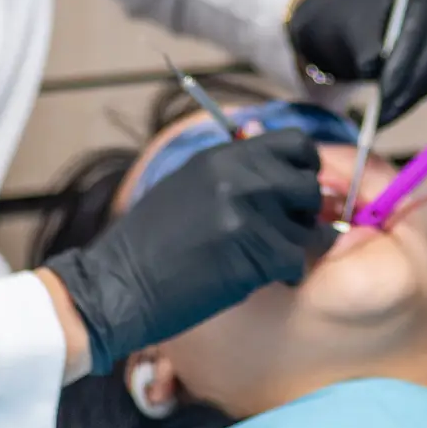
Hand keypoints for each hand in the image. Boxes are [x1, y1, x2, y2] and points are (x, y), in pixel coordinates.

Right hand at [43, 129, 328, 372]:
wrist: (116, 284)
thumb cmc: (147, 243)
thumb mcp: (187, 186)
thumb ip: (233, 172)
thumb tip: (278, 168)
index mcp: (223, 156)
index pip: (296, 143)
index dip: (305, 168)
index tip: (296, 191)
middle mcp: (239, 177)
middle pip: (310, 186)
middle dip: (305, 213)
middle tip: (286, 231)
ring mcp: (247, 214)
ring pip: (308, 229)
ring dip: (296, 248)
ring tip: (268, 259)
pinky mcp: (252, 254)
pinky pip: (296, 262)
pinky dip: (286, 275)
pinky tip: (261, 278)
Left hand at [288, 0, 426, 120]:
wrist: (355, 20)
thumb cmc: (349, 16)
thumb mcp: (347, 25)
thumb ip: (361, 42)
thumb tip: (372, 67)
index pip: (419, 19)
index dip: (405, 57)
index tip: (386, 88)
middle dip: (412, 80)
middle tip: (385, 111)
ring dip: (415, 94)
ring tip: (383, 117)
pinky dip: (417, 94)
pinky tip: (394, 108)